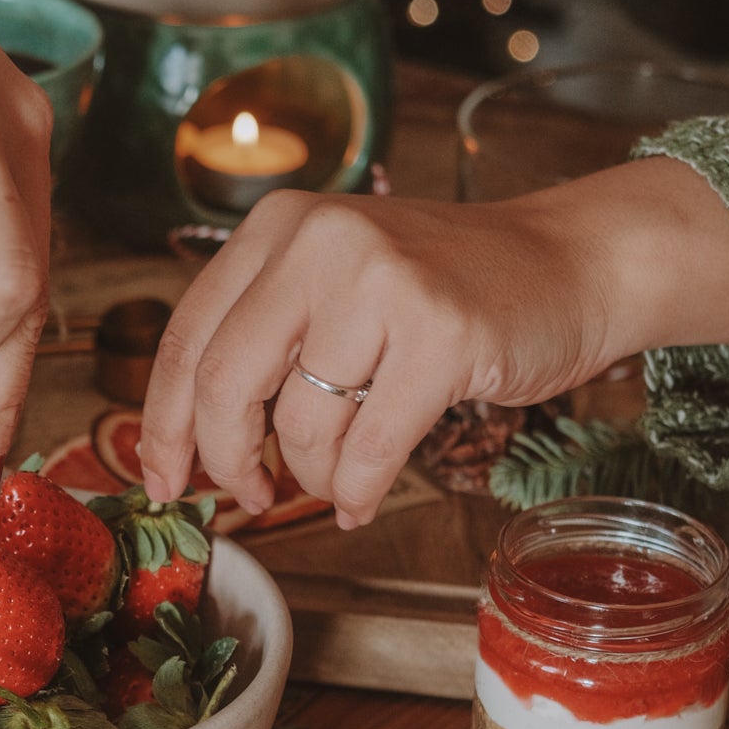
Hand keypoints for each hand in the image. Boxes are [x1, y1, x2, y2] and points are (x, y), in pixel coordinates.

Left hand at [139, 159, 728, 527]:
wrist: (566, 264)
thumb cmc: (441, 290)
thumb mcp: (333, 284)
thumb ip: (262, 340)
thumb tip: (184, 441)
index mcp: (277, 228)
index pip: (188, 339)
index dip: (164, 424)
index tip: (162, 480)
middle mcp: (322, 242)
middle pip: (226, 386)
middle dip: (226, 461)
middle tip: (247, 497)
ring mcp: (384, 285)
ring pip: (301, 425)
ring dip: (313, 476)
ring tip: (340, 477)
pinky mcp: (442, 336)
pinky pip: (368, 449)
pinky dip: (358, 490)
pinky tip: (362, 500)